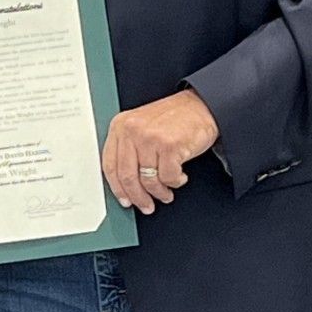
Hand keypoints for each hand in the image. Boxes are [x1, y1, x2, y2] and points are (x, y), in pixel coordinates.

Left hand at [102, 90, 219, 215]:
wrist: (202, 106)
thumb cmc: (175, 118)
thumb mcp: (142, 128)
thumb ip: (129, 150)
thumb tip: (125, 185)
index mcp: (120, 126)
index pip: (110, 165)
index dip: (117, 188)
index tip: (124, 200)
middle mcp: (132, 130)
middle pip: (127, 177)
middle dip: (138, 197)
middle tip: (146, 205)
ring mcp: (150, 137)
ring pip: (148, 180)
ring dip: (160, 192)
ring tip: (166, 193)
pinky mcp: (169, 145)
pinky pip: (168, 177)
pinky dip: (175, 182)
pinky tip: (179, 176)